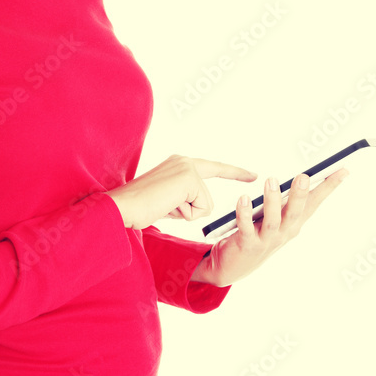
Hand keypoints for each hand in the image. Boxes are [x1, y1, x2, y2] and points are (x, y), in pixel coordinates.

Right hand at [104, 154, 256, 229]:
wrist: (122, 207)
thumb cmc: (140, 208)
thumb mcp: (169, 202)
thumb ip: (186, 198)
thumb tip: (203, 207)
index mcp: (179, 165)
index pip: (213, 168)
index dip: (234, 173)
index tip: (253, 175)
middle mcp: (184, 161)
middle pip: (206, 198)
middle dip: (188, 211)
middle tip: (164, 205)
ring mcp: (187, 168)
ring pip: (204, 205)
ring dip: (185, 213)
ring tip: (162, 206)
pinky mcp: (190, 179)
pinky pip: (200, 209)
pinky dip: (184, 214)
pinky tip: (166, 205)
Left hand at [192, 169, 348, 286]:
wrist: (234, 267)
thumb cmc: (255, 234)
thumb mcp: (275, 218)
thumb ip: (284, 201)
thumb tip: (299, 177)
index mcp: (293, 224)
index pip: (314, 203)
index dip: (328, 187)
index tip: (342, 170)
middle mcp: (283, 233)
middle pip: (295, 213)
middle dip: (300, 195)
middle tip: (304, 176)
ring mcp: (266, 241)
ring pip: (273, 220)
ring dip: (272, 201)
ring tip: (271, 180)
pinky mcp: (247, 246)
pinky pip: (246, 228)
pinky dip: (244, 214)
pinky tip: (244, 199)